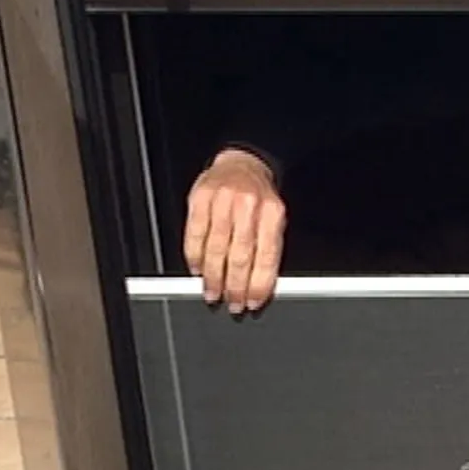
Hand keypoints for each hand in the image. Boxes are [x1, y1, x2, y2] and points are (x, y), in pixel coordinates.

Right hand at [182, 148, 285, 313]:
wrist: (242, 165)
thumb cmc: (260, 198)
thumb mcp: (274, 219)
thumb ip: (269, 248)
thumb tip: (261, 286)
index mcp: (272, 213)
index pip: (266, 257)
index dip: (259, 284)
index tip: (253, 302)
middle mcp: (248, 206)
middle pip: (240, 256)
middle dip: (235, 286)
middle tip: (233, 304)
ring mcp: (222, 201)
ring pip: (216, 248)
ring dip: (214, 277)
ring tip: (213, 293)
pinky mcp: (200, 198)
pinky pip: (194, 234)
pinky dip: (195, 256)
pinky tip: (198, 270)